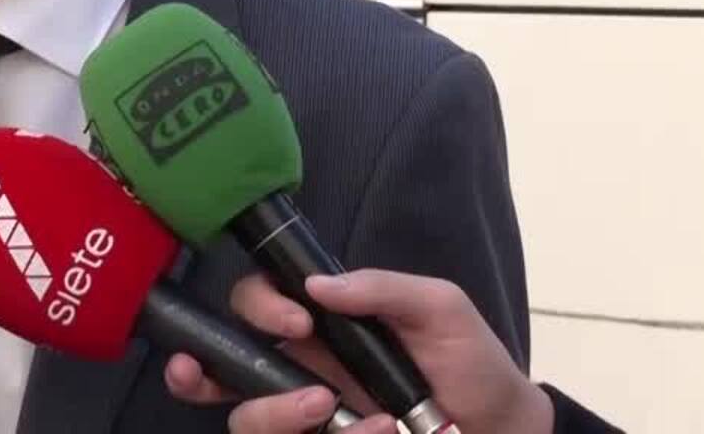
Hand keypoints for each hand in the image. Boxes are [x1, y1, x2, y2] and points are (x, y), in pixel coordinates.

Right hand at [163, 270, 555, 433]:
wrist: (505, 428)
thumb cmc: (471, 361)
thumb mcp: (439, 309)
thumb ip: (383, 288)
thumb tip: (317, 285)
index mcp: (319, 327)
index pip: (255, 306)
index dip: (256, 308)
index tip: (297, 321)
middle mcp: (301, 372)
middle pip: (221, 370)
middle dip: (198, 372)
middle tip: (203, 374)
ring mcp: (310, 420)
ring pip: (246, 421)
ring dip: (275, 412)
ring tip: (326, 408)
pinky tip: (378, 433)